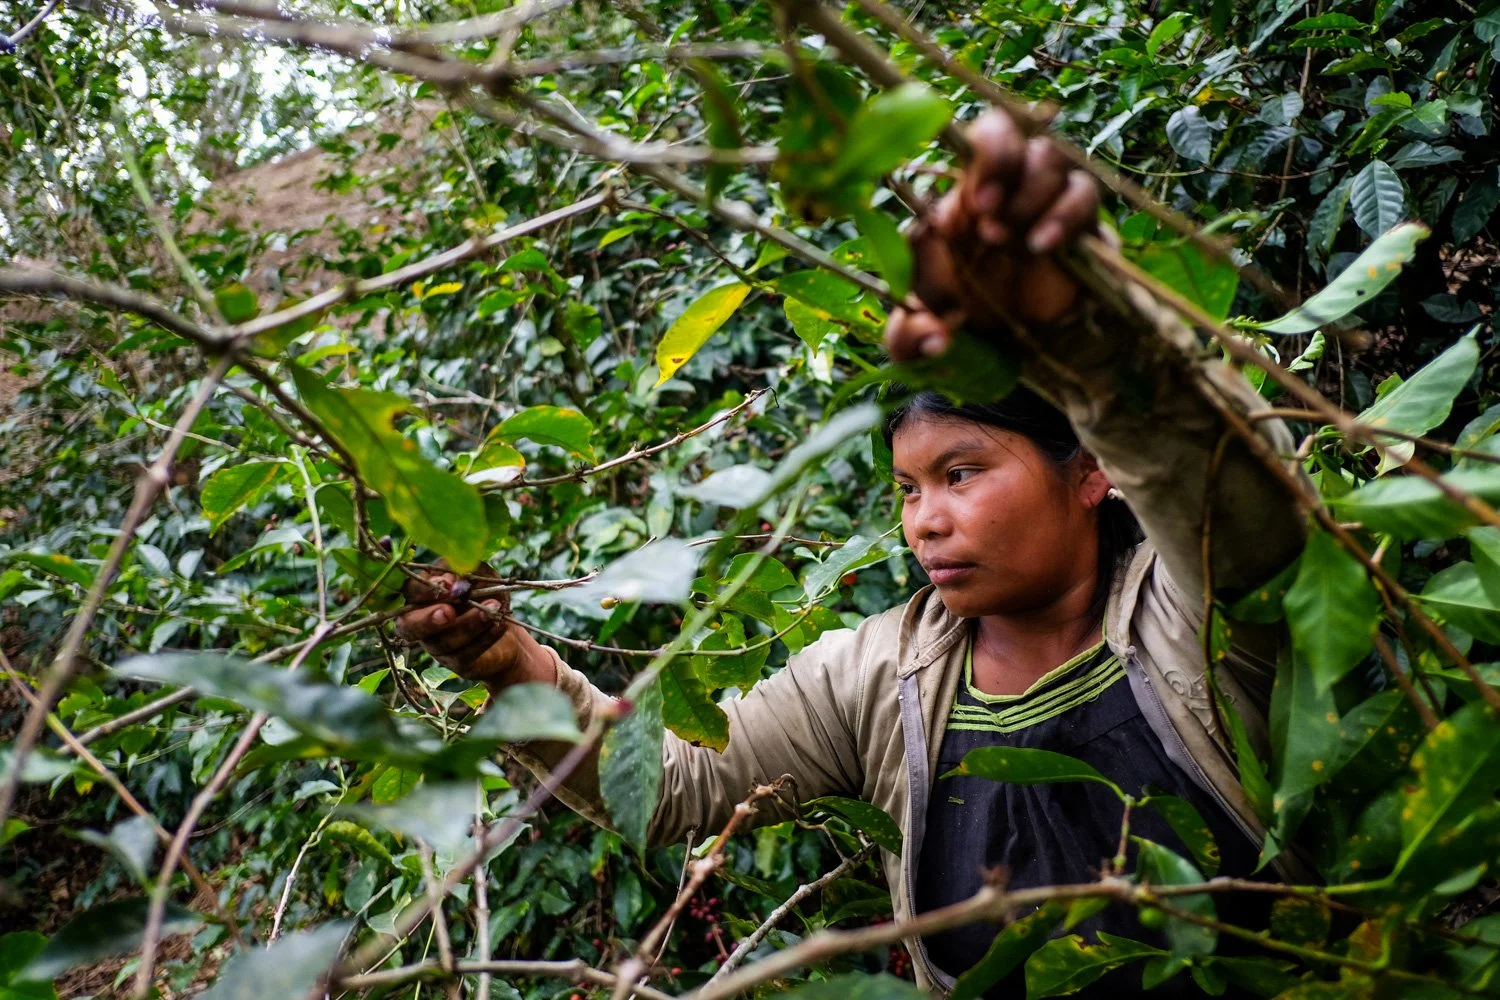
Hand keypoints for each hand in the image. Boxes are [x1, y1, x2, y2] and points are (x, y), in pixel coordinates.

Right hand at [394, 566, 556, 689]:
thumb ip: (462, 571)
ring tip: (493, 608)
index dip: (422, 591)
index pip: (409, 593)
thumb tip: (451, 582)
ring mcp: (437, 647)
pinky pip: (466, 654)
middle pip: (409, 626)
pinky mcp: (458, 664)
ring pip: (443, 642)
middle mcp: (421, 624)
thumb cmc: (485, 592)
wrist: (506, 622)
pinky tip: (500, 624)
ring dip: (469, 624)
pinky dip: (485, 637)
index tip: (445, 585)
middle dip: (428, 619)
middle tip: (449, 611)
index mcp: (420, 596)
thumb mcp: (479, 574)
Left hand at [885, 110, 1100, 362]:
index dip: (981, 155)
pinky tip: (1042, 246)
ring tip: (1015, 242)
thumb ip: (911, 339)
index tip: (976, 205)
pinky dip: (1066, 215)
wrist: (1015, 344)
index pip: (974, 137)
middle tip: (988, 218)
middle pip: (1011, 127)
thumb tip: (934, 340)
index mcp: (959, 194)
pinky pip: (1085, 193)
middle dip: (1001, 162)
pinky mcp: (1081, 223)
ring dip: (1032, 193)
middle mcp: (1003, 186)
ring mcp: (1044, 199)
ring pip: (1053, 155)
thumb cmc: (959, 321)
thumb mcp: (921, 337)